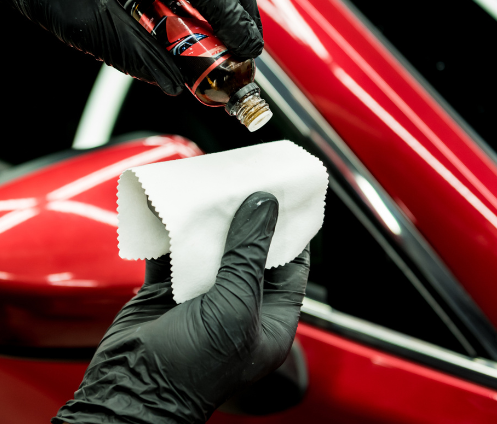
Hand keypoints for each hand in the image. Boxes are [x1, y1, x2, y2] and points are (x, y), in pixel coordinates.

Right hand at [52, 192, 309, 423]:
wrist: (131, 389)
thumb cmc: (195, 365)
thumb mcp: (236, 304)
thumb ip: (249, 253)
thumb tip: (264, 205)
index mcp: (269, 317)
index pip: (291, 266)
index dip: (291, 231)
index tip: (288, 197)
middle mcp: (239, 305)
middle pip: (249, 251)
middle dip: (246, 217)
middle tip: (247, 181)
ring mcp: (203, 297)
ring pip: (212, 248)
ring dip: (210, 221)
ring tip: (213, 187)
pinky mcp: (169, 291)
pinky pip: (176, 253)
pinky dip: (173, 231)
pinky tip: (173, 207)